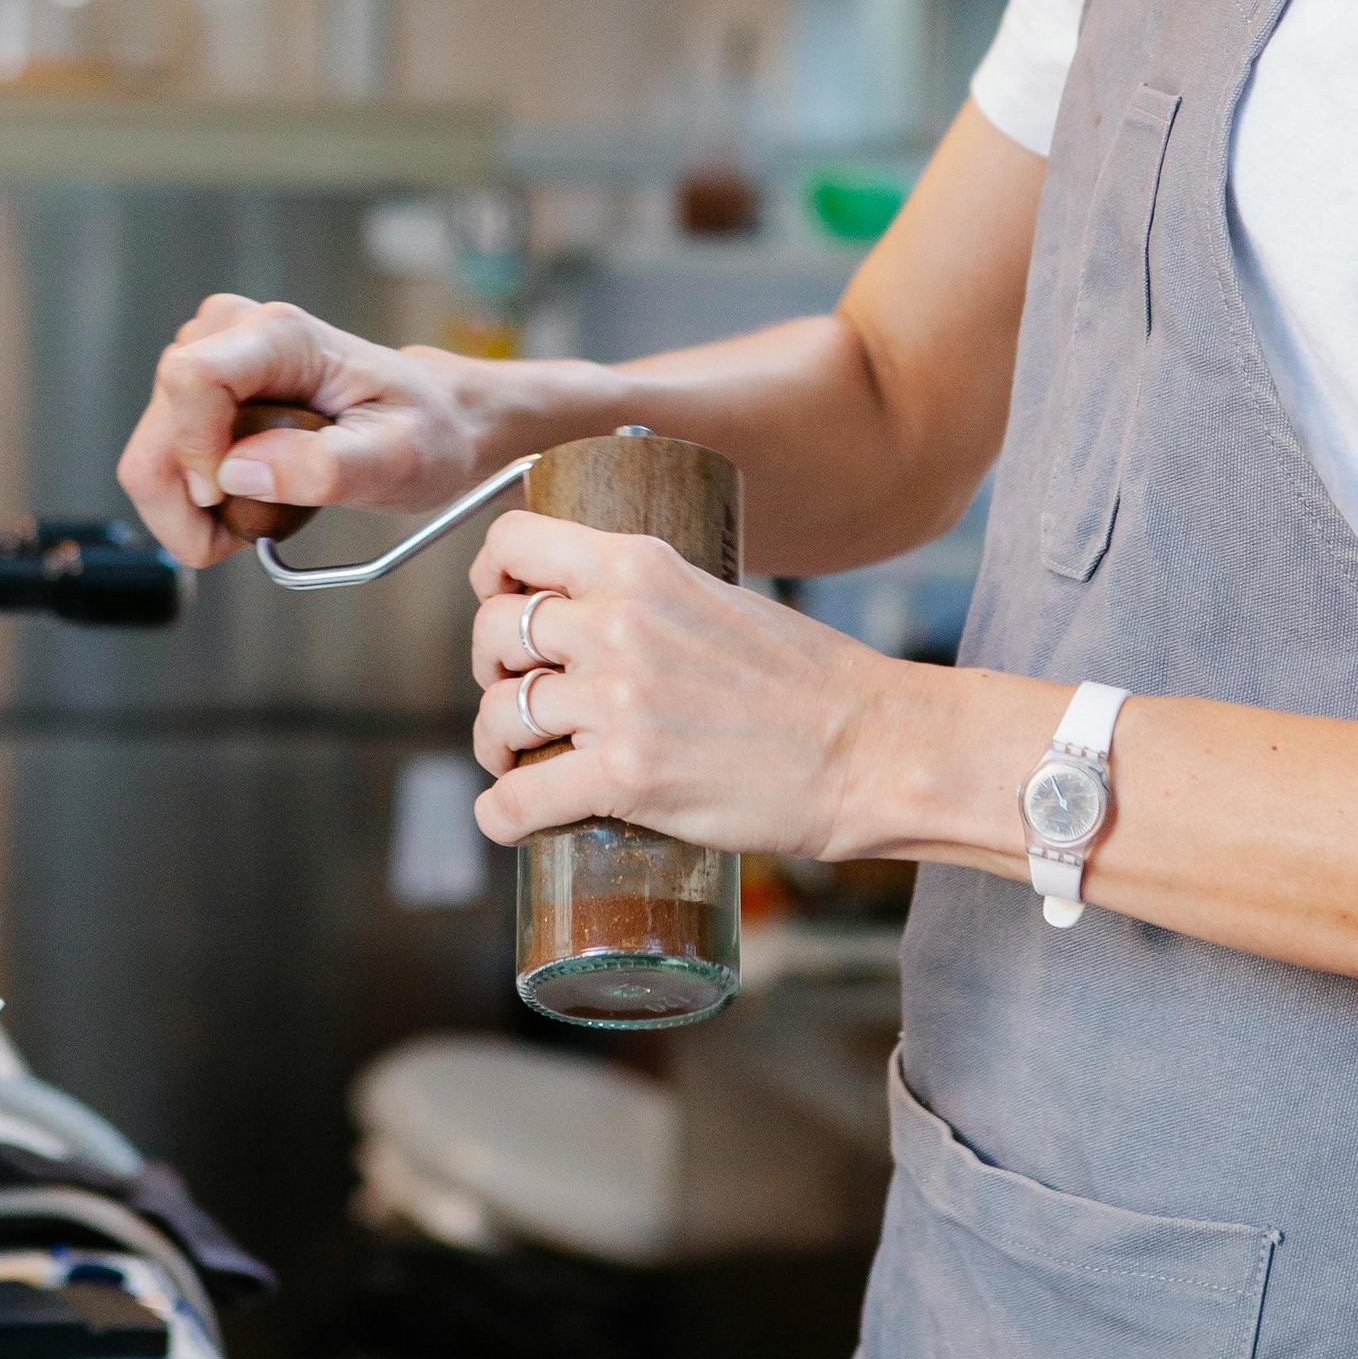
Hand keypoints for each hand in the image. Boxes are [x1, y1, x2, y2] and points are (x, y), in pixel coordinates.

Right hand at [116, 296, 510, 567]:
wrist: (433, 418)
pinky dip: (195, 501)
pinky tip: (247, 502)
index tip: (233, 498)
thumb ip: (323, 467)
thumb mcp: (399, 457)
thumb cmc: (424, 430)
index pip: (190, 379)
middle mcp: (232, 332)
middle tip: (253, 532)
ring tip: (263, 515)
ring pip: (151, 454)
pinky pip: (161, 459)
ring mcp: (208, 356)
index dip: (195, 452)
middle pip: (158, 431)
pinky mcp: (199, 387)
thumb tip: (236, 474)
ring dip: (194, 509)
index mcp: (282, 336)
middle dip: (191, 505)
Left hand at [467, 506, 902, 859]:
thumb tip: (600, 618)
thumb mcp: (717, 600)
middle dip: (489, 667)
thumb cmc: (808, 680)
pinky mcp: (626, 777)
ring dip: (495, 743)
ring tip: (519, 759)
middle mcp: (618, 622)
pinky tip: (509, 818)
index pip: (516, 539)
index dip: (491, 573)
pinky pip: (517, 799)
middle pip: (494, 631)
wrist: (868, 747)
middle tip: (514, 693)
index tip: (498, 600)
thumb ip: (652, 600)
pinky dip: (500, 815)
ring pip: (497, 713)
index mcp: (642, 566)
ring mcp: (618, 701)